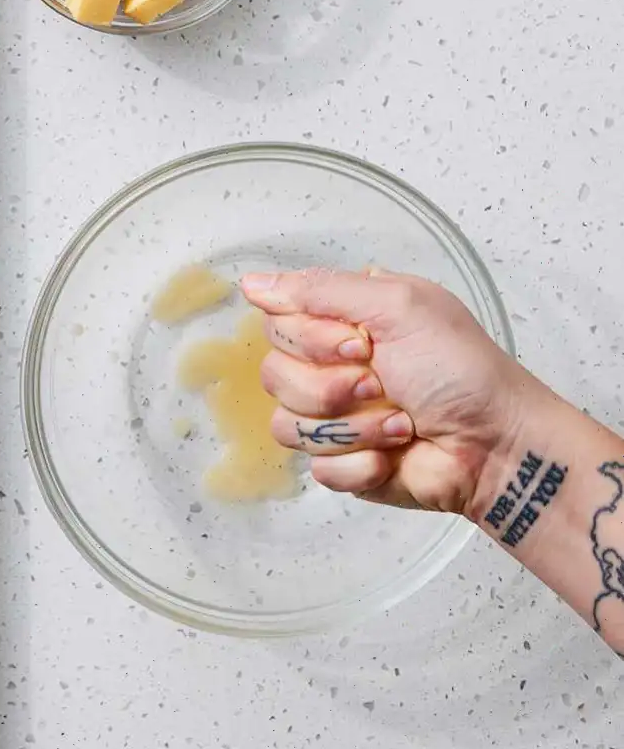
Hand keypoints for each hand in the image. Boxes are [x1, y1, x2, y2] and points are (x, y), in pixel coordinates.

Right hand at [240, 268, 555, 516]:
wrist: (497, 447)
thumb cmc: (462, 371)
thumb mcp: (399, 306)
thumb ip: (321, 289)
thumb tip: (251, 282)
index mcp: (340, 321)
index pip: (276, 322)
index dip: (309, 339)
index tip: (360, 343)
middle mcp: (329, 366)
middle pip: (273, 375)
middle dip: (331, 387)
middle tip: (382, 384)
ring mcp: (332, 418)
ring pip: (287, 424)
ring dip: (352, 428)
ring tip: (401, 425)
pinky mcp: (340, 463)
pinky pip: (315, 467)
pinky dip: (360, 463)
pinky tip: (393, 456)